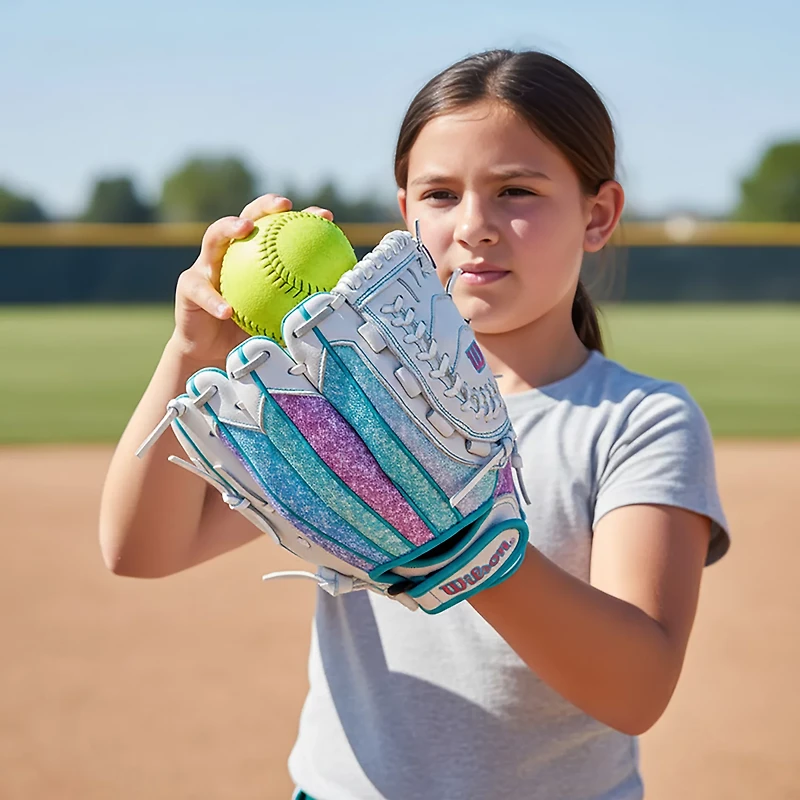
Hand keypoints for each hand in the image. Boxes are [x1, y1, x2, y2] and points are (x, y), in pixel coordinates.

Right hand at [169, 194, 333, 363]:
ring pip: (214, 237)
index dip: (303, 219)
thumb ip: (302, 309)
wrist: (214, 353)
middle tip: (285, 205)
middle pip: (247, 218)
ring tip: (245, 228)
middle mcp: (231, 254)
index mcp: (256, 258)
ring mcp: (206, 266)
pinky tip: (227, 310)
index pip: (281, 232)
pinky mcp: (188, 287)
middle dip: (265, 205)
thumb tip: (340, 310)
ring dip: (229, 227)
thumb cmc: (251, 332)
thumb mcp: (280, 319)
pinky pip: (202, 291)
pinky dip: (215, 300)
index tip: (326, 216)